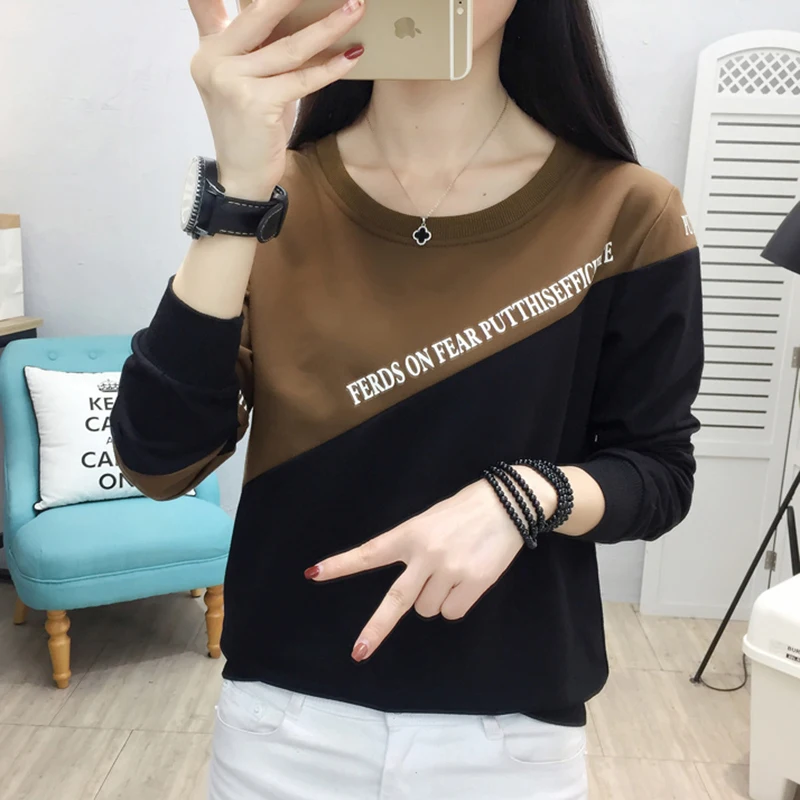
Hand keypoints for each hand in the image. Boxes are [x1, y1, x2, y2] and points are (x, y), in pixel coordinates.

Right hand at [187, 0, 365, 198]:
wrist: (243, 175)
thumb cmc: (252, 125)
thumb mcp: (245, 78)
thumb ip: (254, 44)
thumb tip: (289, 10)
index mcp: (209, 47)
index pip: (217, 2)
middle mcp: (213, 59)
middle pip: (261, 13)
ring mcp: (231, 80)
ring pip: (290, 46)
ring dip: (329, 26)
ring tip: (356, 8)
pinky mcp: (255, 103)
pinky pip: (302, 79)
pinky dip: (331, 67)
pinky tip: (354, 54)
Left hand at [306, 469, 557, 661]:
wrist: (510, 503)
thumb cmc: (465, 510)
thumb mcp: (431, 520)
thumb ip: (415, 548)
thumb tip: (413, 591)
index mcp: (410, 533)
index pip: (370, 552)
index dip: (341, 564)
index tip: (314, 573)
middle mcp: (426, 554)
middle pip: (397, 601)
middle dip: (376, 629)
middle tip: (358, 652)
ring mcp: (450, 570)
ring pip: (429, 609)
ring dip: (436, 598)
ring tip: (454, 570)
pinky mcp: (475, 583)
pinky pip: (453, 612)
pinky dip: (457, 603)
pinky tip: (468, 580)